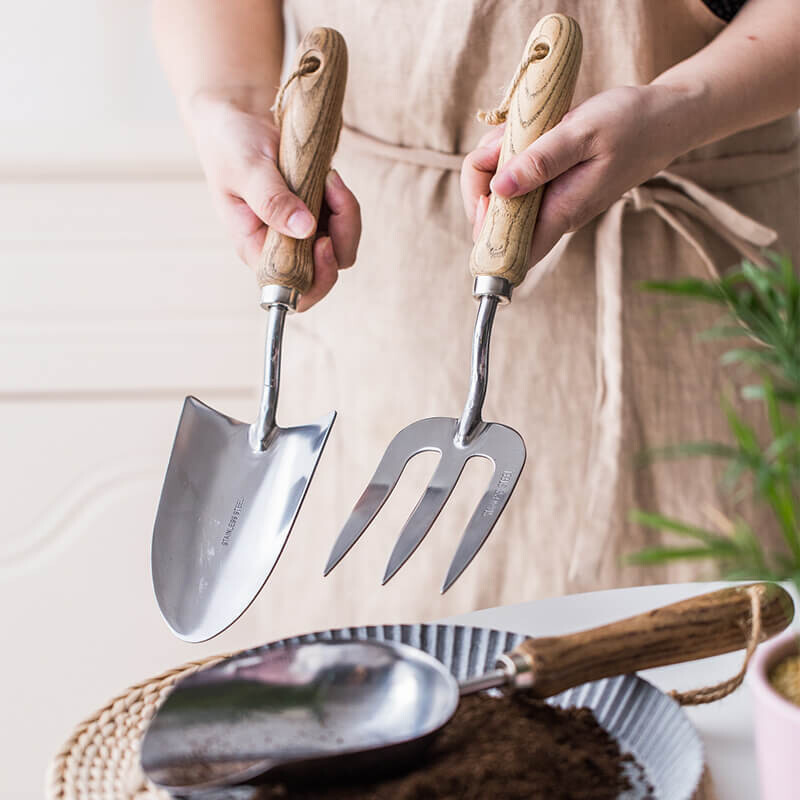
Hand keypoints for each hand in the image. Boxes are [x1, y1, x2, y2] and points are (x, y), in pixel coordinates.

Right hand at [187, 93, 360, 310]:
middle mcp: (280, 246)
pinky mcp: (317, 211)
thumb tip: (305, 230)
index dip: (315, 279)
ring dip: (346, 216)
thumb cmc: (229, 144)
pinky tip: (331, 177)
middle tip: (336, 196)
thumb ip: (272, 201)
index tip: (323, 242)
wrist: (238, 115)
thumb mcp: (246, 169)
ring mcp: (302, 230)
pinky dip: (345, 202)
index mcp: (255, 247)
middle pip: (325, 271)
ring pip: (341, 246)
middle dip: (341, 240)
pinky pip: (343, 221)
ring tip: (330, 180)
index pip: (289, 287)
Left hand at [461, 83, 695, 266]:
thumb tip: (499, 189)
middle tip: (501, 142)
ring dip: (495, 162)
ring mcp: (552, 203)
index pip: (512, 252)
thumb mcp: (582, 132)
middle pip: (495, 220)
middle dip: (482, 181)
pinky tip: (526, 133)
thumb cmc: (629, 123)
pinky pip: (516, 179)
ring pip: (502, 195)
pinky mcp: (552, 187)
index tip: (482, 197)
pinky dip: (509, 155)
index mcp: (560, 213)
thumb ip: (540, 161)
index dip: (485, 235)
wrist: (666, 118)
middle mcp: (552, 216)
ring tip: (519, 130)